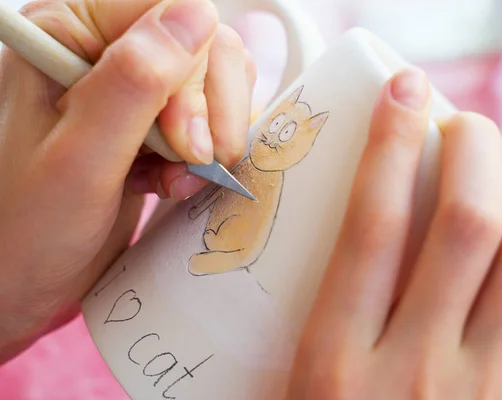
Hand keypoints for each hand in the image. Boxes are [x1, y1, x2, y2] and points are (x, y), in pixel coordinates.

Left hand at [0, 0, 254, 361]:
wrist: (20, 277)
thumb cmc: (28, 226)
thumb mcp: (82, 158)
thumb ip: (135, 82)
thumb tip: (198, 15)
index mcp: (70, 33)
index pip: (170, 13)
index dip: (194, 74)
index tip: (186, 141)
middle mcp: (104, 50)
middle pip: (203, 46)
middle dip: (210, 110)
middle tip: (193, 162)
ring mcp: (132, 88)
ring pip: (214, 82)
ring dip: (211, 136)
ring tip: (180, 177)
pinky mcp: (153, 123)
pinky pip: (210, 117)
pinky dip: (206, 155)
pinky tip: (176, 182)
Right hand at [287, 69, 501, 398]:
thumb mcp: (288, 393)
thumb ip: (297, 322)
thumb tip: (308, 243)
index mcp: (335, 364)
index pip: (371, 227)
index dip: (388, 146)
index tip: (402, 92)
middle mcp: (415, 370)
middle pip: (465, 225)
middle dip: (471, 148)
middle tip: (459, 121)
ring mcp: (483, 389)